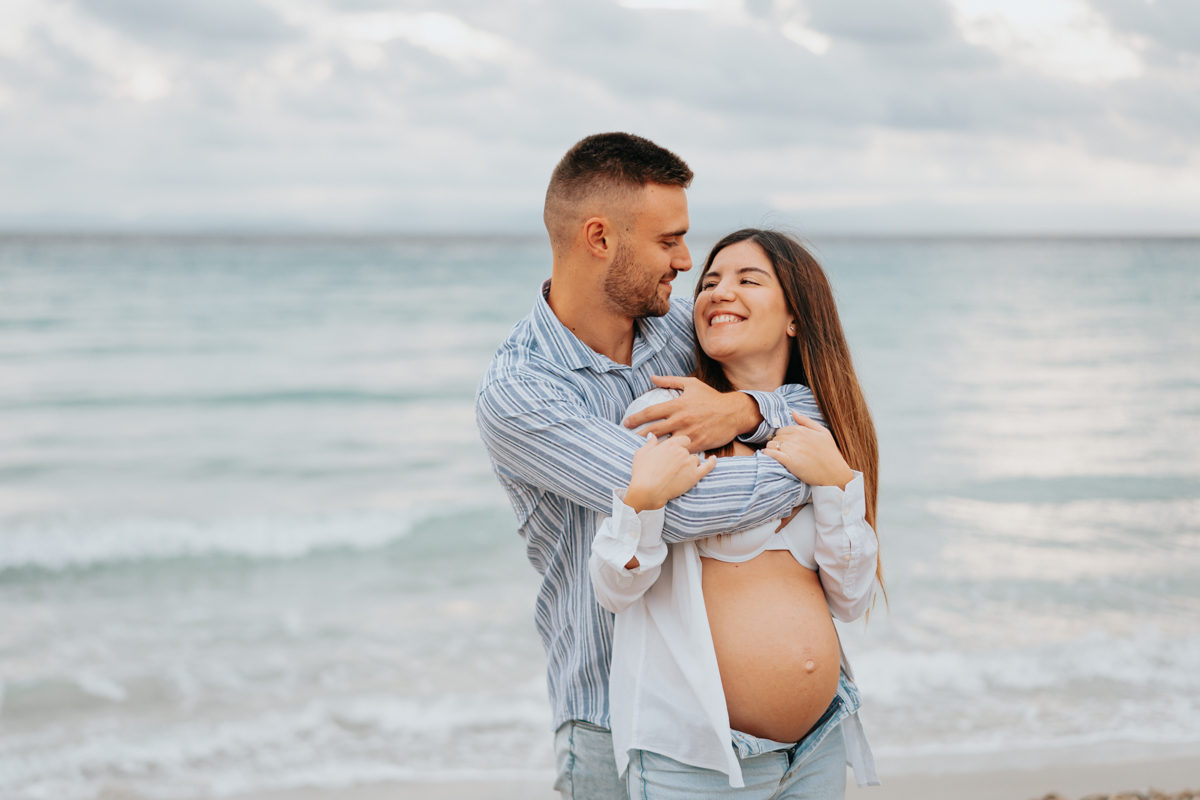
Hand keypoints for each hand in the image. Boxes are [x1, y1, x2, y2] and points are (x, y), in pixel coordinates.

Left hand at [622, 375, 762, 452]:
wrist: (733, 412)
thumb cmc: (711, 398)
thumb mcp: (691, 384)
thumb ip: (670, 381)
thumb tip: (652, 377)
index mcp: (677, 405)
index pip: (650, 412)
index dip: (635, 418)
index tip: (626, 423)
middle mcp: (680, 420)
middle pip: (653, 430)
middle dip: (638, 436)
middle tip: (627, 439)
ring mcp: (689, 433)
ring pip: (664, 444)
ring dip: (652, 448)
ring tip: (641, 451)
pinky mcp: (697, 444)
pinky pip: (680, 452)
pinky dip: (670, 455)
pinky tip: (661, 459)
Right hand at [624, 433, 716, 511]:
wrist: (646, 491)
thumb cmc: (642, 472)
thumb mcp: (642, 453)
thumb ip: (650, 443)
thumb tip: (651, 435)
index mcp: (671, 444)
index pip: (683, 439)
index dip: (680, 444)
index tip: (676, 450)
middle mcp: (682, 451)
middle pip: (689, 449)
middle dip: (683, 454)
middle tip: (674, 464)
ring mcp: (690, 464)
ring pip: (695, 459)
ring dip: (690, 462)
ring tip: (679, 471)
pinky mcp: (694, 476)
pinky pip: (707, 467)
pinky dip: (711, 463)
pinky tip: (713, 459)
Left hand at [762, 411, 854, 488]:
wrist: (834, 474)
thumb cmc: (830, 453)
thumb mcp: (823, 432)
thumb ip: (806, 421)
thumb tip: (793, 412)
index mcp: (802, 430)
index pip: (782, 430)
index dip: (782, 438)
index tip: (786, 445)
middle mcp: (796, 438)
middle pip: (776, 437)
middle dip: (777, 443)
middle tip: (782, 451)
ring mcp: (792, 449)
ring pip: (771, 445)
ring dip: (771, 449)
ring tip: (776, 455)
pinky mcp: (789, 461)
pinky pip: (771, 454)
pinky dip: (767, 454)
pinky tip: (770, 457)